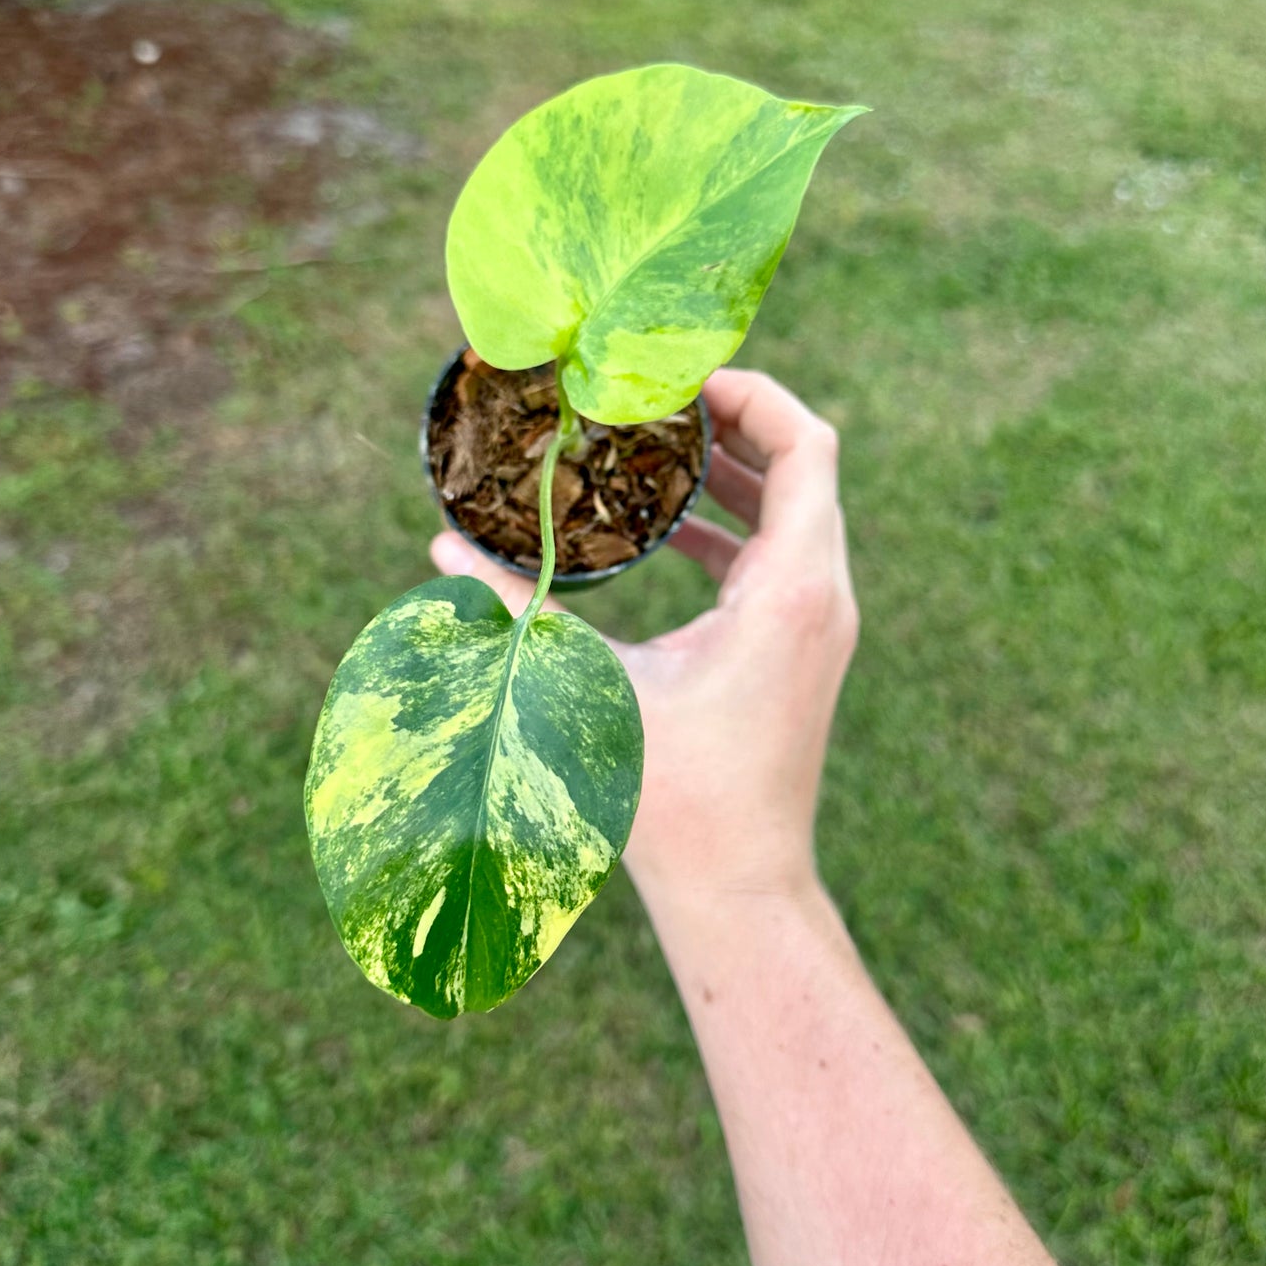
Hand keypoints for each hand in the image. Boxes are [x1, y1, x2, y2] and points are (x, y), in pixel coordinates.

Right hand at [428, 366, 858, 914]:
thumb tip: (441, 546)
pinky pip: (781, 559)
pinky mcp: (801, 650)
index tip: (682, 379)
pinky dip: (734, 528)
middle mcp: (823, 596)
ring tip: (660, 443)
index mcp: (793, 589)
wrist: (738, 886)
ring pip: (795, 512)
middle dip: (734, 421)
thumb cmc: (674, 799)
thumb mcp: (588, 690)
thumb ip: (518, 610)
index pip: (807, 446)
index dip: (754, 394)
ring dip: (734, 472)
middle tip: (658, 397)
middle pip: (803, 466)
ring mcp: (820, 625)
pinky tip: (669, 529)